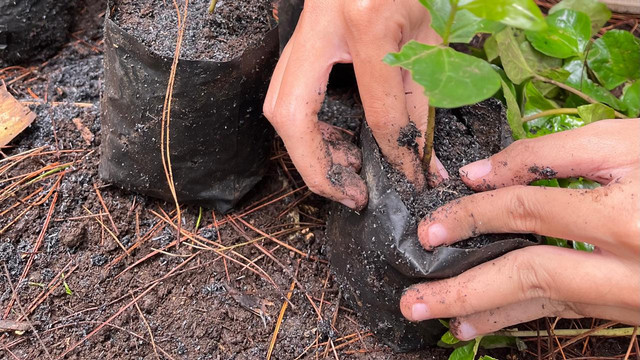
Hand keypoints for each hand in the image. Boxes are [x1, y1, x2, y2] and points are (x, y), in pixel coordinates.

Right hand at [264, 0, 445, 209]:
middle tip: (350, 194)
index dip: (397, 153)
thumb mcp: (426, 35)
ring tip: (347, 171)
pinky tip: (336, 143)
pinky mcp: (294, 42)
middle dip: (316, 167)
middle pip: (291, 116)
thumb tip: (423, 160)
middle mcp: (319, 29)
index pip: (378, 109)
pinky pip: (286, 96)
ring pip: (278, 108)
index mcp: (367, 23)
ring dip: (309, 151)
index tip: (410, 176)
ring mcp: (299, 33)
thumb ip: (421, 99)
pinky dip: (308, 130)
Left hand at [400, 119, 639, 339]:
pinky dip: (516, 316)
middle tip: (413, 300)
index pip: (526, 209)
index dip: (473, 214)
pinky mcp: (623, 306)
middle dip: (465, 288)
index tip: (433, 225)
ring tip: (436, 320)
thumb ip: (553, 153)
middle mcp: (624, 264)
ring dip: (484, 312)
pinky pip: (560, 312)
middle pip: (529, 275)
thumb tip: (481, 173)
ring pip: (543, 305)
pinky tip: (481, 324)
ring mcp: (625, 292)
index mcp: (623, 214)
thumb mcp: (626, 143)